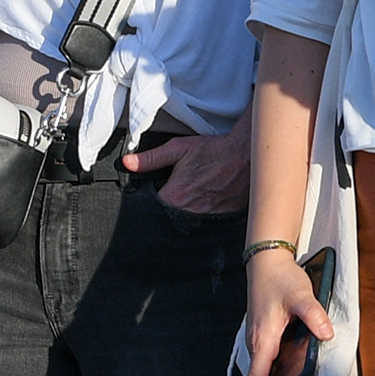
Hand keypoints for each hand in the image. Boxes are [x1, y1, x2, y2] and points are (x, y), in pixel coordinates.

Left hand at [124, 124, 249, 216]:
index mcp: (177, 196)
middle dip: (165, 214)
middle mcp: (192, 212)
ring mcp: (209, 219)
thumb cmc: (214, 151)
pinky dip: (201, 220)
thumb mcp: (178, 149)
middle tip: (170, 200)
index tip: (150, 200)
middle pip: (169, 221)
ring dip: (183, 218)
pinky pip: (206, 226)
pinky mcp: (223, 221)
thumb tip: (128, 163)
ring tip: (188, 203)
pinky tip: (203, 208)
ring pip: (187, 226)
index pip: (153, 211)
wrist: (247, 155)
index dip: (147, 207)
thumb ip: (151, 158)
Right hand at [243, 247, 334, 375]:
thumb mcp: (301, 295)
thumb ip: (314, 316)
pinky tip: (286, 369)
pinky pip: (263, 357)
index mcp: (264, 338)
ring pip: (260, 367)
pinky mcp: (260, 329)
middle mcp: (256, 340)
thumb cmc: (280, 278)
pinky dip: (271, 369)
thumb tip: (327, 335)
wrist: (265, 259)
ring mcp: (256, 335)